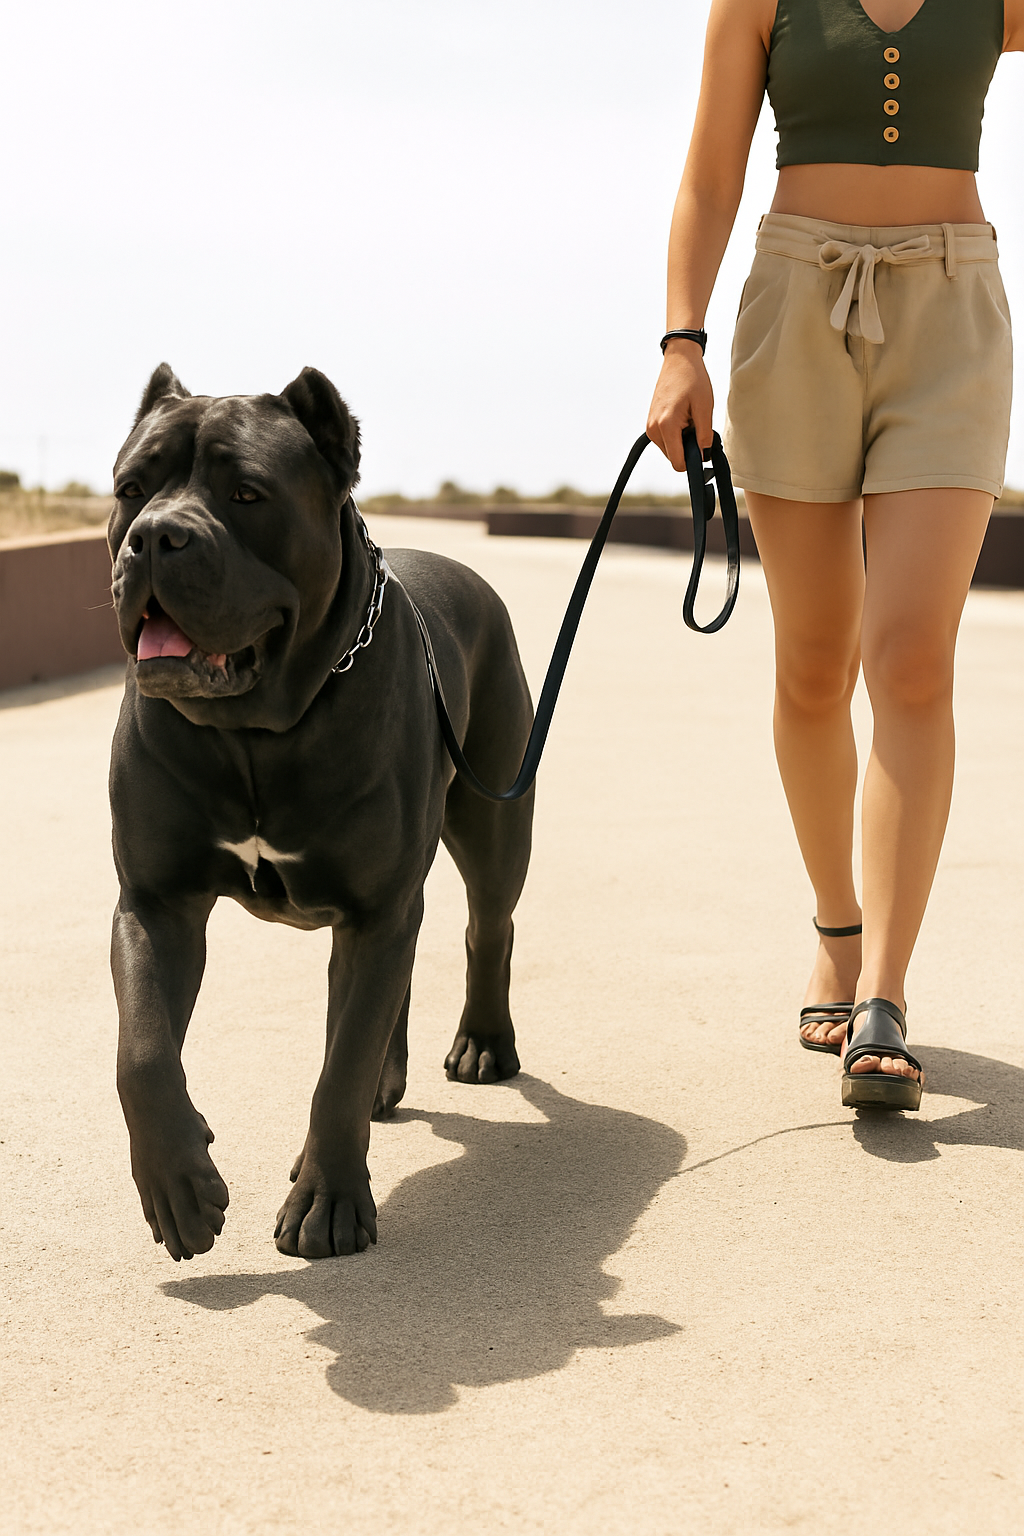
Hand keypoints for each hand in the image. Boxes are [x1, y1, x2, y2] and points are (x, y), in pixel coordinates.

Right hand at [646, 341, 714, 470]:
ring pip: (670, 450)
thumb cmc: (692, 378)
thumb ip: (704, 436)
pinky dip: (677, 434)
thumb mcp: (705, 407)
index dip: (694, 461)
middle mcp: (653, 429)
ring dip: (683, 440)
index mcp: (666, 426)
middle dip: (688, 448)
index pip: (678, 462)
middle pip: (674, 457)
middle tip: (696, 425)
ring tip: (689, 419)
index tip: (703, 449)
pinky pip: (666, 440)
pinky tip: (683, 417)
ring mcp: (650, 426)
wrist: (679, 360)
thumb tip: (704, 456)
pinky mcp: (651, 423)